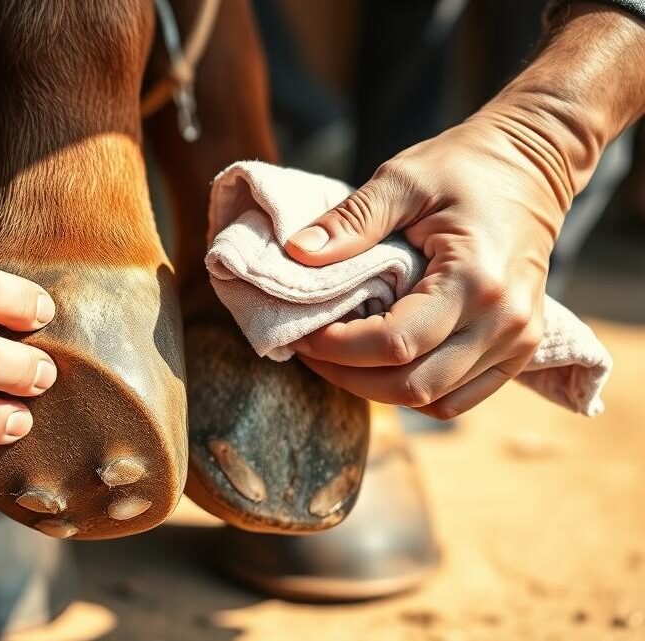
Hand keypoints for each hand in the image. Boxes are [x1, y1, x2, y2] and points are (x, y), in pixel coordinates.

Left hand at [285, 111, 566, 418]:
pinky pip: (459, 398)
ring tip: (340, 356)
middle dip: (349, 376)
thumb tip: (297, 254)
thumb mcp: (401, 179)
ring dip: (377, 388)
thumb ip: (351, 221)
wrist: (533, 164)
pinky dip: (415, 392)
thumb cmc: (465, 167)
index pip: (395, 344)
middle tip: (311, 349)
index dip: (338, 348)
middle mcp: (504, 322)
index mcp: (476, 279)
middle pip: (412, 387)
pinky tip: (382, 364)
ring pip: (434, 401)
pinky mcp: (520, 350)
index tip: (302, 332)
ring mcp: (518, 341)